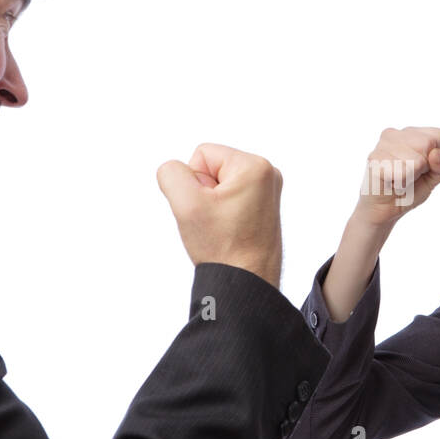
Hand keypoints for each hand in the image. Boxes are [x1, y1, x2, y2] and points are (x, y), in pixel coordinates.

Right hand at [156, 143, 283, 287]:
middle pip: (211, 168)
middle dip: (204, 194)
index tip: (209, 210)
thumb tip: (175, 170)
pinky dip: (222, 213)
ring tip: (222, 228)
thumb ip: (171, 173)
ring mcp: (268, 191)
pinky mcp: (264, 206)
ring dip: (211, 205)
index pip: (202, 154)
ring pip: (218, 185)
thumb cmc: (223, 248)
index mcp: (255, 166)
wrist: (247, 283)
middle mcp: (267, 173)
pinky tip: (229, 231)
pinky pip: (229, 198)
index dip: (194, 183)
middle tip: (215, 222)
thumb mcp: (186, 204)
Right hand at [352, 126, 439, 228]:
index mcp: (414, 133)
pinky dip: (400, 184)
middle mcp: (397, 133)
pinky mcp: (375, 159)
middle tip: (408, 174)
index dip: (437, 157)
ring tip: (398, 178)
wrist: (384, 211)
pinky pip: (402, 173)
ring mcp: (383, 144)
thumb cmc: (410, 190)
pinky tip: (390, 182)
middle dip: (423, 167)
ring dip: (410, 177)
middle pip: (428, 144)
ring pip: (416, 160)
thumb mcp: (435, 178)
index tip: (423, 168)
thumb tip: (435, 154)